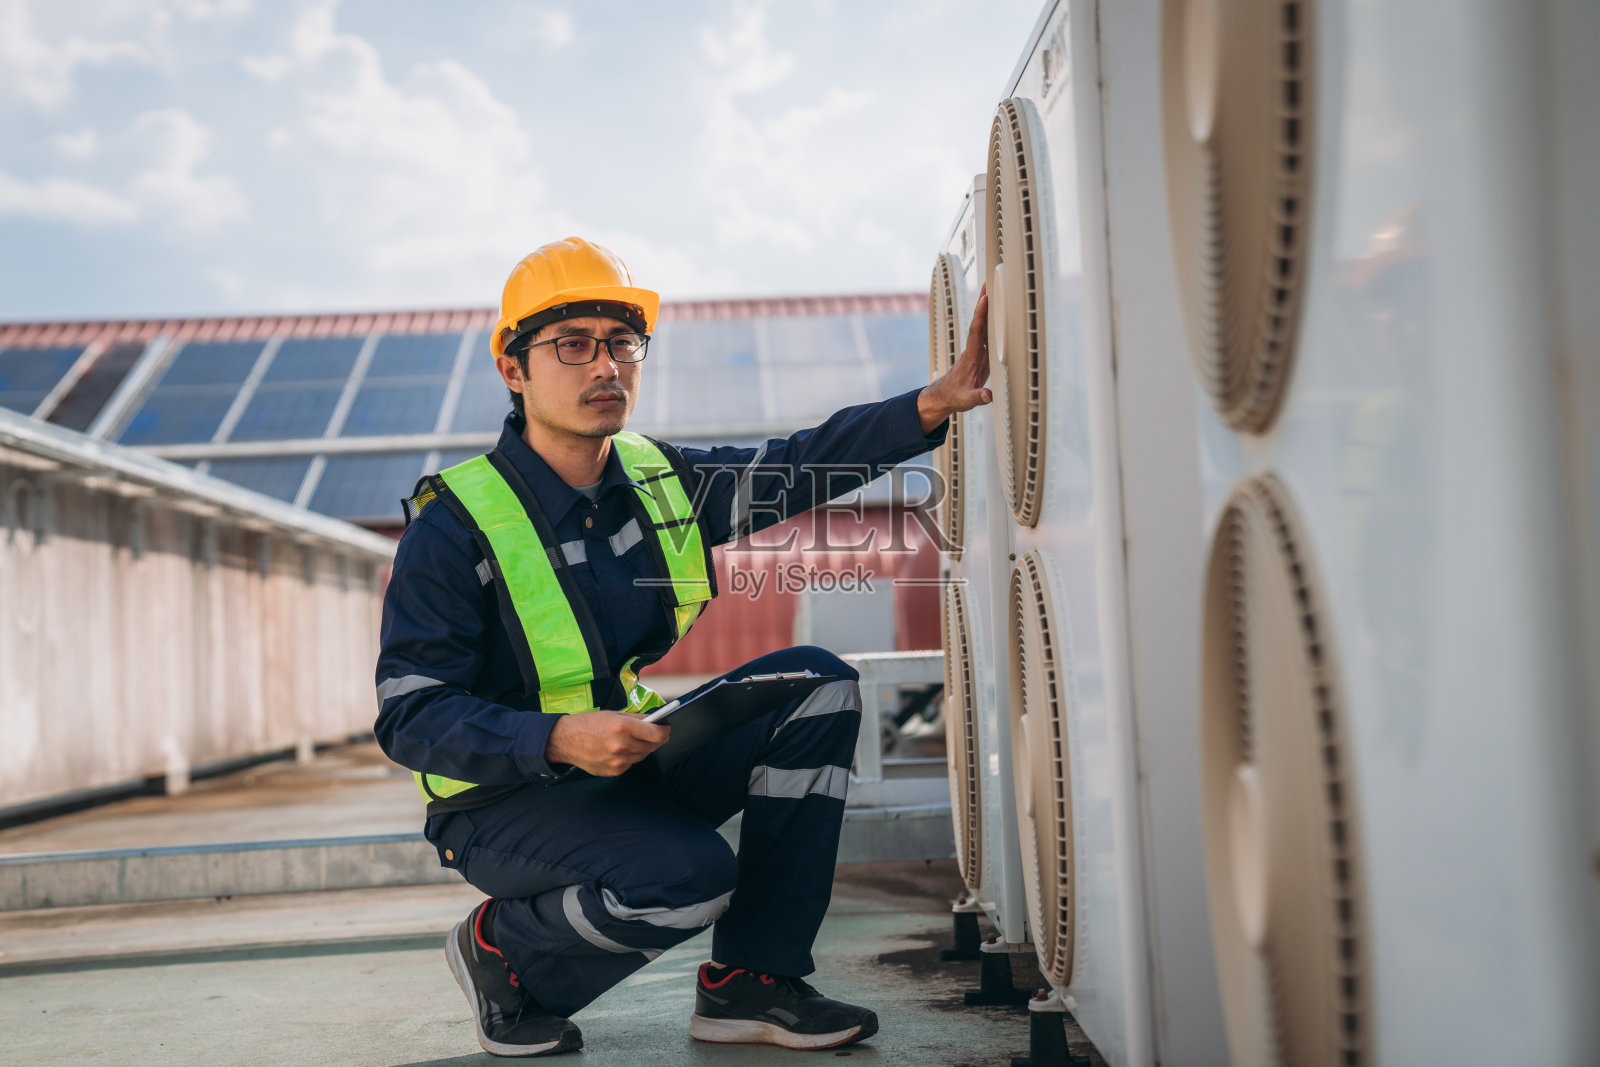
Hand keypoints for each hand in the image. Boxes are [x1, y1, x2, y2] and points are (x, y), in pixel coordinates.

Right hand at [545, 710, 669, 776]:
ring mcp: (618, 761)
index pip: (656, 734)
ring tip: (634, 740)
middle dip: (655, 739)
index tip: (666, 728)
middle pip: (651, 746)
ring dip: (642, 748)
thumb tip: (656, 721)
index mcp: (622, 727)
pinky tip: (620, 750)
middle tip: (656, 733)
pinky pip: (630, 764)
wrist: (566, 741)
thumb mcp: (614, 714)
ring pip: (642, 756)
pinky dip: (630, 757)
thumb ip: (636, 719)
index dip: (665, 731)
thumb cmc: (589, 724)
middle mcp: (621, 746)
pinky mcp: (613, 771)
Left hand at [917, 285, 992, 433]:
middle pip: (980, 322)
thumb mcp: (966, 400)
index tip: (985, 299)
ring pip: (984, 325)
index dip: (981, 315)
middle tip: (990, 282)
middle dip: (984, 302)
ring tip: (995, 288)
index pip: (976, 332)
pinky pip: (988, 332)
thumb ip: (978, 397)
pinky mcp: (981, 354)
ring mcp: (977, 350)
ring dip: (989, 307)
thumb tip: (988, 396)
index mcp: (971, 356)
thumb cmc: (954, 395)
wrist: (945, 396)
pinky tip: (999, 311)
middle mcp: (974, 349)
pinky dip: (993, 320)